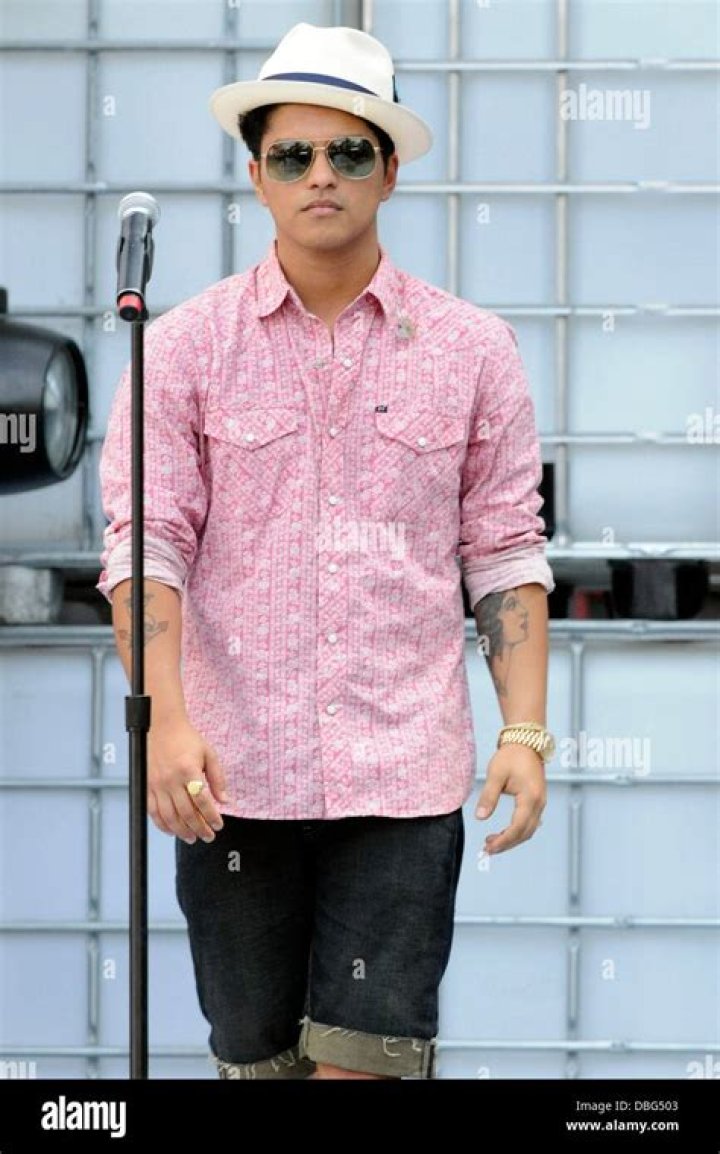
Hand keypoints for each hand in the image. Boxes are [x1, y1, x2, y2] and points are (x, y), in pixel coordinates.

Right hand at [147, 717, 228, 844]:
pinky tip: (173, 831)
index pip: (202, 801)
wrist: (162, 726)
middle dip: (199, 828)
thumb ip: (218, 778)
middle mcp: (170, 780)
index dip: (212, 816)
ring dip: (182, 831)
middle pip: (186, 813)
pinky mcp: (147, 786)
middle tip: (208, 836)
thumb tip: (225, 801)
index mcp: (188, 770)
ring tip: (192, 838)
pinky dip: (163, 825)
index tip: (219, 825)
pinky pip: (153, 812)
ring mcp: (157, 784)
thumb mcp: (209, 754)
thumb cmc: (187, 739)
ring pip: (169, 816)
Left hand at [475, 744, 545, 854]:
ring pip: (528, 830)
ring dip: (512, 839)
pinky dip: (517, 831)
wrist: (526, 742)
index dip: (503, 841)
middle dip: (506, 844)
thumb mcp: (496, 774)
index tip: (488, 847)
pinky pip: (530, 823)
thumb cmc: (511, 756)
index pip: (517, 828)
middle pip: (525, 833)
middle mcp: (539, 803)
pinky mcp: (537, 801)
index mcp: (530, 798)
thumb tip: (480, 817)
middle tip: (487, 848)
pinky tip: (504, 832)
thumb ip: (488, 796)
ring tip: (492, 841)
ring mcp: (540, 803)